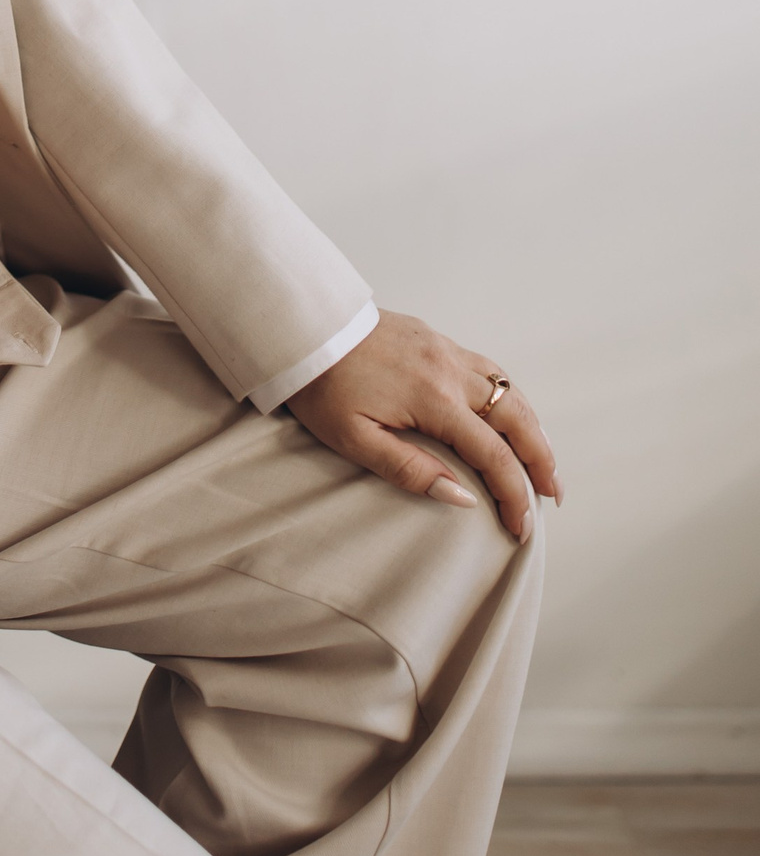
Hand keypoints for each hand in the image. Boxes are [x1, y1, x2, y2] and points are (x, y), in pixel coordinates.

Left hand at [288, 310, 561, 539]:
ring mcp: (446, 350)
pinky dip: (509, 397)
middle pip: (517, 419)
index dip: (515, 495)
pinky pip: (488, 369)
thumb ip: (411, 470)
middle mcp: (450, 371)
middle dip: (542, 460)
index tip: (522, 526)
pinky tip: (509, 413)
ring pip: (509, 391)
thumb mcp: (355, 439)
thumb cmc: (321, 388)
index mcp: (434, 400)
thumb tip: (464, 497)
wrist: (302, 329)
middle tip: (554, 495)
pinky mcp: (436, 339)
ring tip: (542, 460)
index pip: (494, 456)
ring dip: (531, 427)